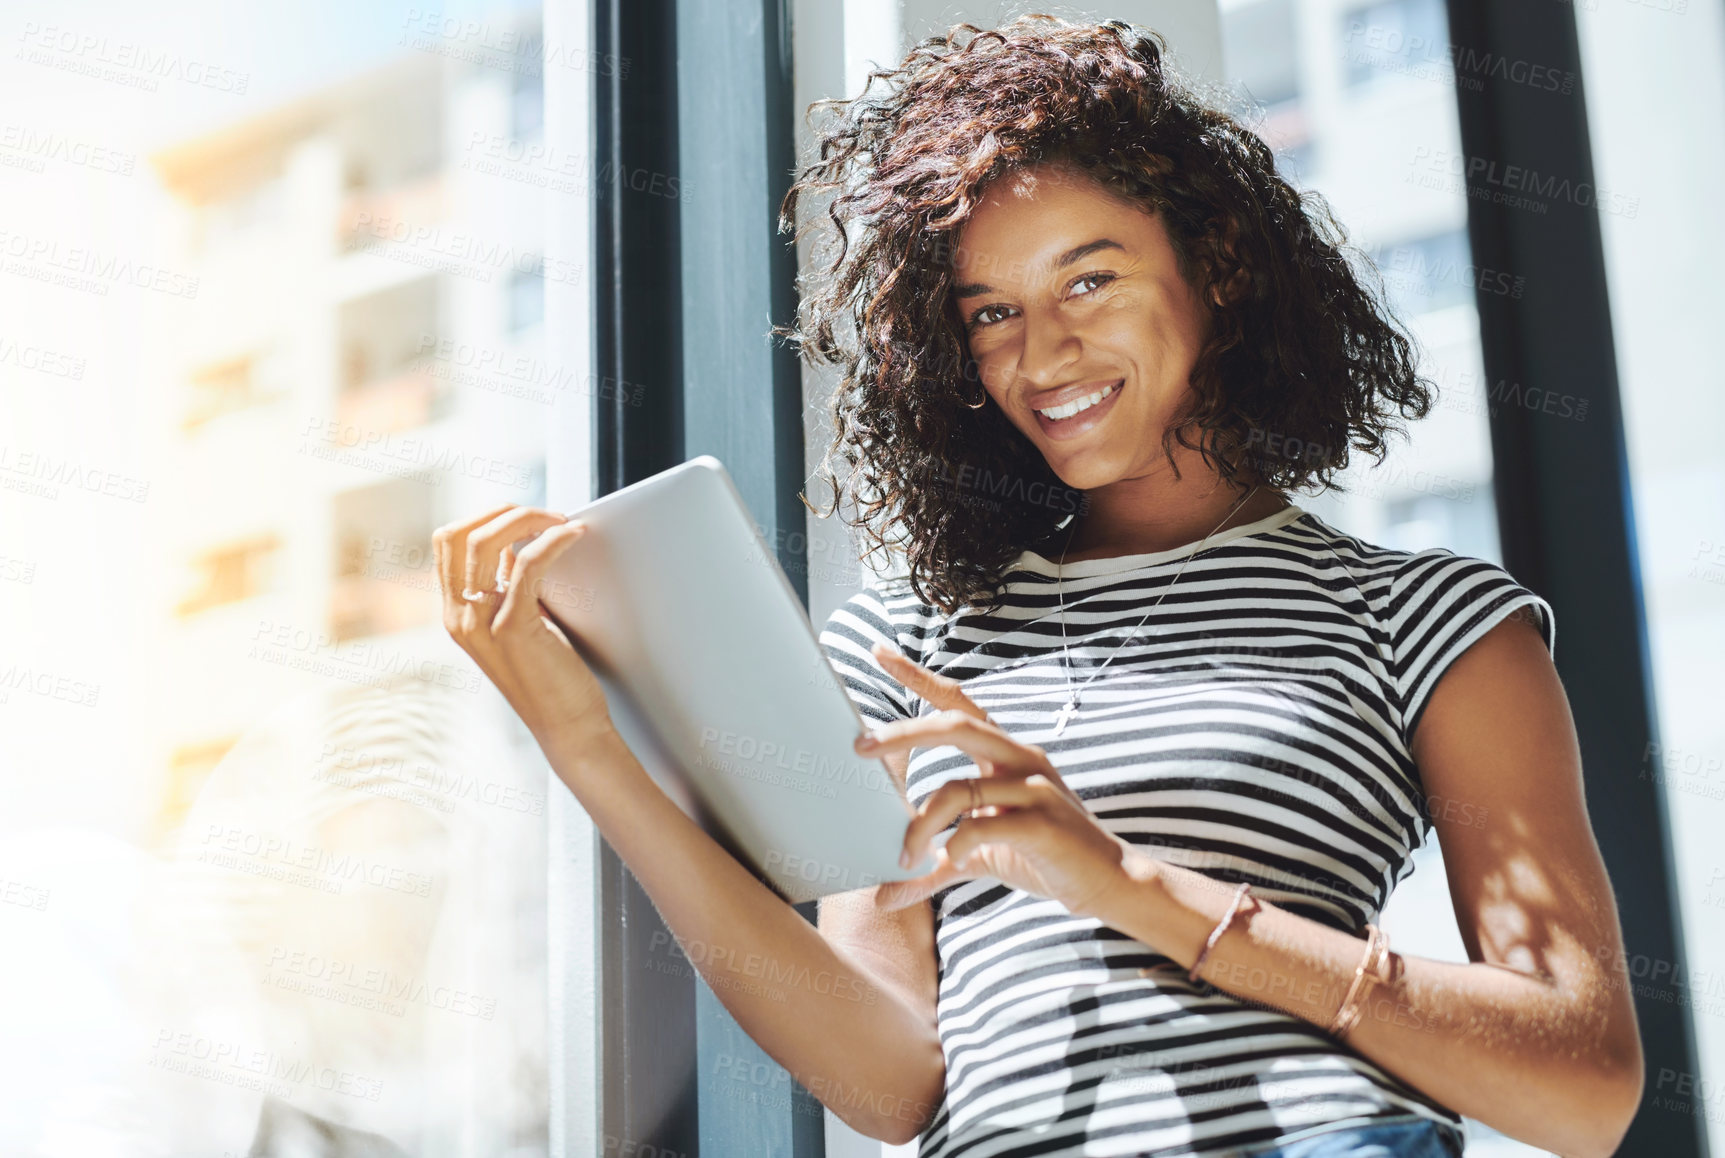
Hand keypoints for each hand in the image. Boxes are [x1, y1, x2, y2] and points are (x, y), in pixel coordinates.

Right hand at [433, 504, 611, 744]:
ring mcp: (481, 623)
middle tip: (549, 515)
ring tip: (563, 522)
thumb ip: (505, 585)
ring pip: (485, 541)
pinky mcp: (513, 628)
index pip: (447, 541)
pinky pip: (526, 564)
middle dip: (506, 511)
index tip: (526, 516)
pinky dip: (552, 541)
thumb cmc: (549, 674)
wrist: (566, 726)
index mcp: (455, 612)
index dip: (486, 516)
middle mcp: (458, 616)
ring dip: (529, 518)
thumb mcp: (517, 621)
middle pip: (459, 534)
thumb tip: (514, 540)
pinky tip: (573, 535)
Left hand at [856, 643, 1130, 918]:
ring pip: (956, 788)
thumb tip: (883, 895)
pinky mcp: (1042, 822)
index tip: (878, 652)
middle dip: (903, 731)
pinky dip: (957, 844)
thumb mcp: (981, 854)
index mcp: (1004, 754)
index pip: (957, 702)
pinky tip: (952, 859)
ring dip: (920, 824)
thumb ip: (934, 865)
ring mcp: (1034, 787)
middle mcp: (1019, 758)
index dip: (918, 675)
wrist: (1106, 882)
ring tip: (905, 856)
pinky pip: (982, 825)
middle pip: (954, 724)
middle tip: (860, 746)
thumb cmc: (1041, 856)